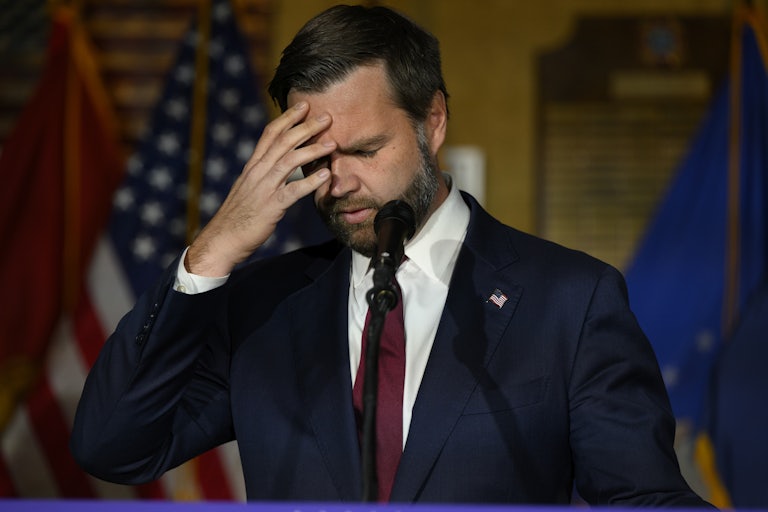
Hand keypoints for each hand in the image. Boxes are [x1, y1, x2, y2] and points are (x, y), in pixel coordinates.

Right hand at [185, 101, 334, 276]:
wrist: (223, 239)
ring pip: (289, 162)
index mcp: (253, 166)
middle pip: (283, 142)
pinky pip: (293, 191)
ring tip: (332, 143)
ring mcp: (263, 188)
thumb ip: (263, 175)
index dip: (288, 118)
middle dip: (305, 127)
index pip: (270, 134)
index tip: (304, 106)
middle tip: (326, 116)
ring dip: (312, 150)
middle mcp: (257, 172)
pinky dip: (310, 182)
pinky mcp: (271, 207)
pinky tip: (325, 175)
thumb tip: (278, 166)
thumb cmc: (238, 216)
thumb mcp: (249, 189)